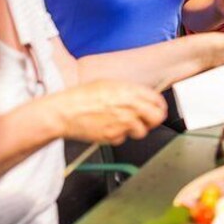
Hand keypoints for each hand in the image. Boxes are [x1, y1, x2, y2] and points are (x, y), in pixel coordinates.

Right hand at [46, 80, 166, 144]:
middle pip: (157, 117)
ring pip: (142, 131)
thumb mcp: (109, 84)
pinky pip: (123, 139)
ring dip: (135, 130)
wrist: (64, 111)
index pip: (158, 100)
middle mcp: (130, 106)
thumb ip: (129, 91)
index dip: (159, 106)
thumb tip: (142, 96)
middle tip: (147, 121)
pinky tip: (108, 128)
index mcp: (131, 91)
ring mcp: (123, 122)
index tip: (157, 109)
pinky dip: (117, 136)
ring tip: (122, 124)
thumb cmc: (82, 96)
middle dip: (154, 120)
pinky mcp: (114, 135)